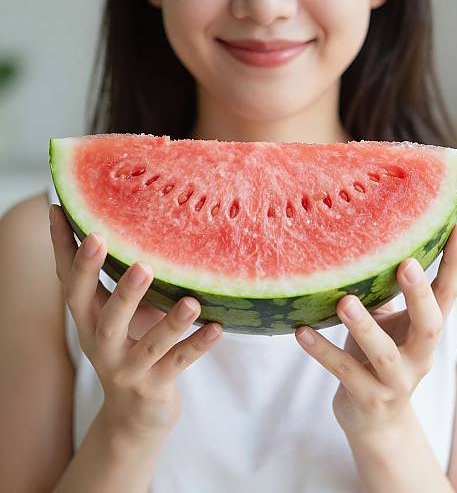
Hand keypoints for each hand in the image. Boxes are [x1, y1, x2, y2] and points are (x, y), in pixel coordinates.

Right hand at [49, 204, 222, 437]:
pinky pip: (179, 364)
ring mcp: (129, 370)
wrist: (133, 417)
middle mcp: (103, 346)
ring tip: (190, 303)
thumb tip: (120, 229)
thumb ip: (117, 282)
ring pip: (150, 345)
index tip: (64, 213)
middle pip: (106, 317)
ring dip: (170, 324)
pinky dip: (197, 346)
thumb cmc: (130, 348)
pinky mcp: (155, 387)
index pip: (71, 285)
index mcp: (90, 322)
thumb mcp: (117, 317)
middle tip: (141, 265)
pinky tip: (217, 328)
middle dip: (122, 292)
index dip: (67, 252)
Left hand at [295, 223, 456, 439]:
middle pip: (430, 326)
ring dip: (365, 327)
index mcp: (424, 333)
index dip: (455, 264)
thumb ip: (383, 295)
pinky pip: (345, 373)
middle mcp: (419, 358)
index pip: (448, 295)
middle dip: (420, 295)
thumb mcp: (388, 326)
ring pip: (385, 355)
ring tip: (344, 302)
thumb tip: (365, 246)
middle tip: (406, 264)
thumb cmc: (377, 359)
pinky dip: (323, 352)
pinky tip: (301, 332)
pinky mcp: (368, 398)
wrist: (375, 421)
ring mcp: (395, 382)